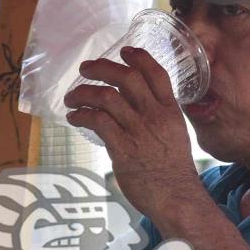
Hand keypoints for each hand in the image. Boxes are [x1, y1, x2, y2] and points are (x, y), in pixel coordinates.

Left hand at [64, 47, 201, 218]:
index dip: (139, 58)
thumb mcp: (175, 135)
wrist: (177, 198)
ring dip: (83, 93)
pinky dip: (81, 115)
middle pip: (127, 78)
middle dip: (102, 68)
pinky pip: (97, 121)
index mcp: (171, 111)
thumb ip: (158, 119)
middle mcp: (155, 116)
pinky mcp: (123, 149)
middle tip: (85, 69)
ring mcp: (139, 131)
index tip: (124, 51)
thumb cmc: (174, 172)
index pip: (156, 73)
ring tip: (72, 98)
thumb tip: (133, 109)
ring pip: (107, 97)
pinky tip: (75, 117)